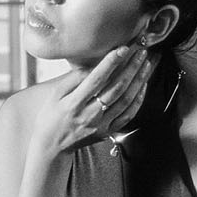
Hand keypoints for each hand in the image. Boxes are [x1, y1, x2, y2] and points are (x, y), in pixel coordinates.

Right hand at [30, 45, 153, 157]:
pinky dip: (137, 99)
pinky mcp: (108, 132)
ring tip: (146, 64)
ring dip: (138, 81)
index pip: (96, 80)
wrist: (51, 147)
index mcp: (73, 103)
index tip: (122, 48)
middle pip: (116, 89)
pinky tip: (142, 85)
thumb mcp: (54, 95)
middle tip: (141, 52)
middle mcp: (89, 115)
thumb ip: (73, 79)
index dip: (110, 63)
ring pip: (125, 101)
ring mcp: (101, 125)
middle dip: (130, 68)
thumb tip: (93, 64)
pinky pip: (128, 115)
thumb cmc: (51, 116)